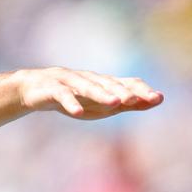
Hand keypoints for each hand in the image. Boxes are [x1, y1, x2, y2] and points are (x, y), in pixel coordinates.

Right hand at [17, 67, 163, 119]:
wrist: (33, 90)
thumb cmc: (74, 98)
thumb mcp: (102, 104)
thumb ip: (129, 103)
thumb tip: (157, 100)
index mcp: (103, 83)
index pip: (126, 83)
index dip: (141, 90)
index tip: (158, 99)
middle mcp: (89, 79)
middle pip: (109, 83)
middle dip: (123, 91)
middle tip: (136, 100)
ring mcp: (70, 81)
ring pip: (87, 86)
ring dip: (101, 94)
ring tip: (115, 103)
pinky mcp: (52, 88)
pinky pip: (62, 95)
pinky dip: (70, 103)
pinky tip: (78, 112)